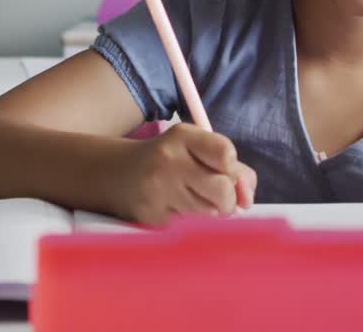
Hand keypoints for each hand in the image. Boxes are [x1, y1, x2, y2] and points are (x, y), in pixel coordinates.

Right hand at [115, 123, 257, 225]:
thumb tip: (246, 200)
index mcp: (183, 136)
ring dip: (209, 211)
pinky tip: (174, 207)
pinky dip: (189, 221)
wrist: (116, 173)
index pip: (226, 154)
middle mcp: (168, 160)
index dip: (232, 170)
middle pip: (222, 189)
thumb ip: (231, 168)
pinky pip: (188, 226)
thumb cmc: (169, 159)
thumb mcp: (196, 148)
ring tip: (192, 198)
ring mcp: (158, 190)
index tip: (224, 172)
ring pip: (208, 212)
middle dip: (228, 199)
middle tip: (219, 198)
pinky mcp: (151, 216)